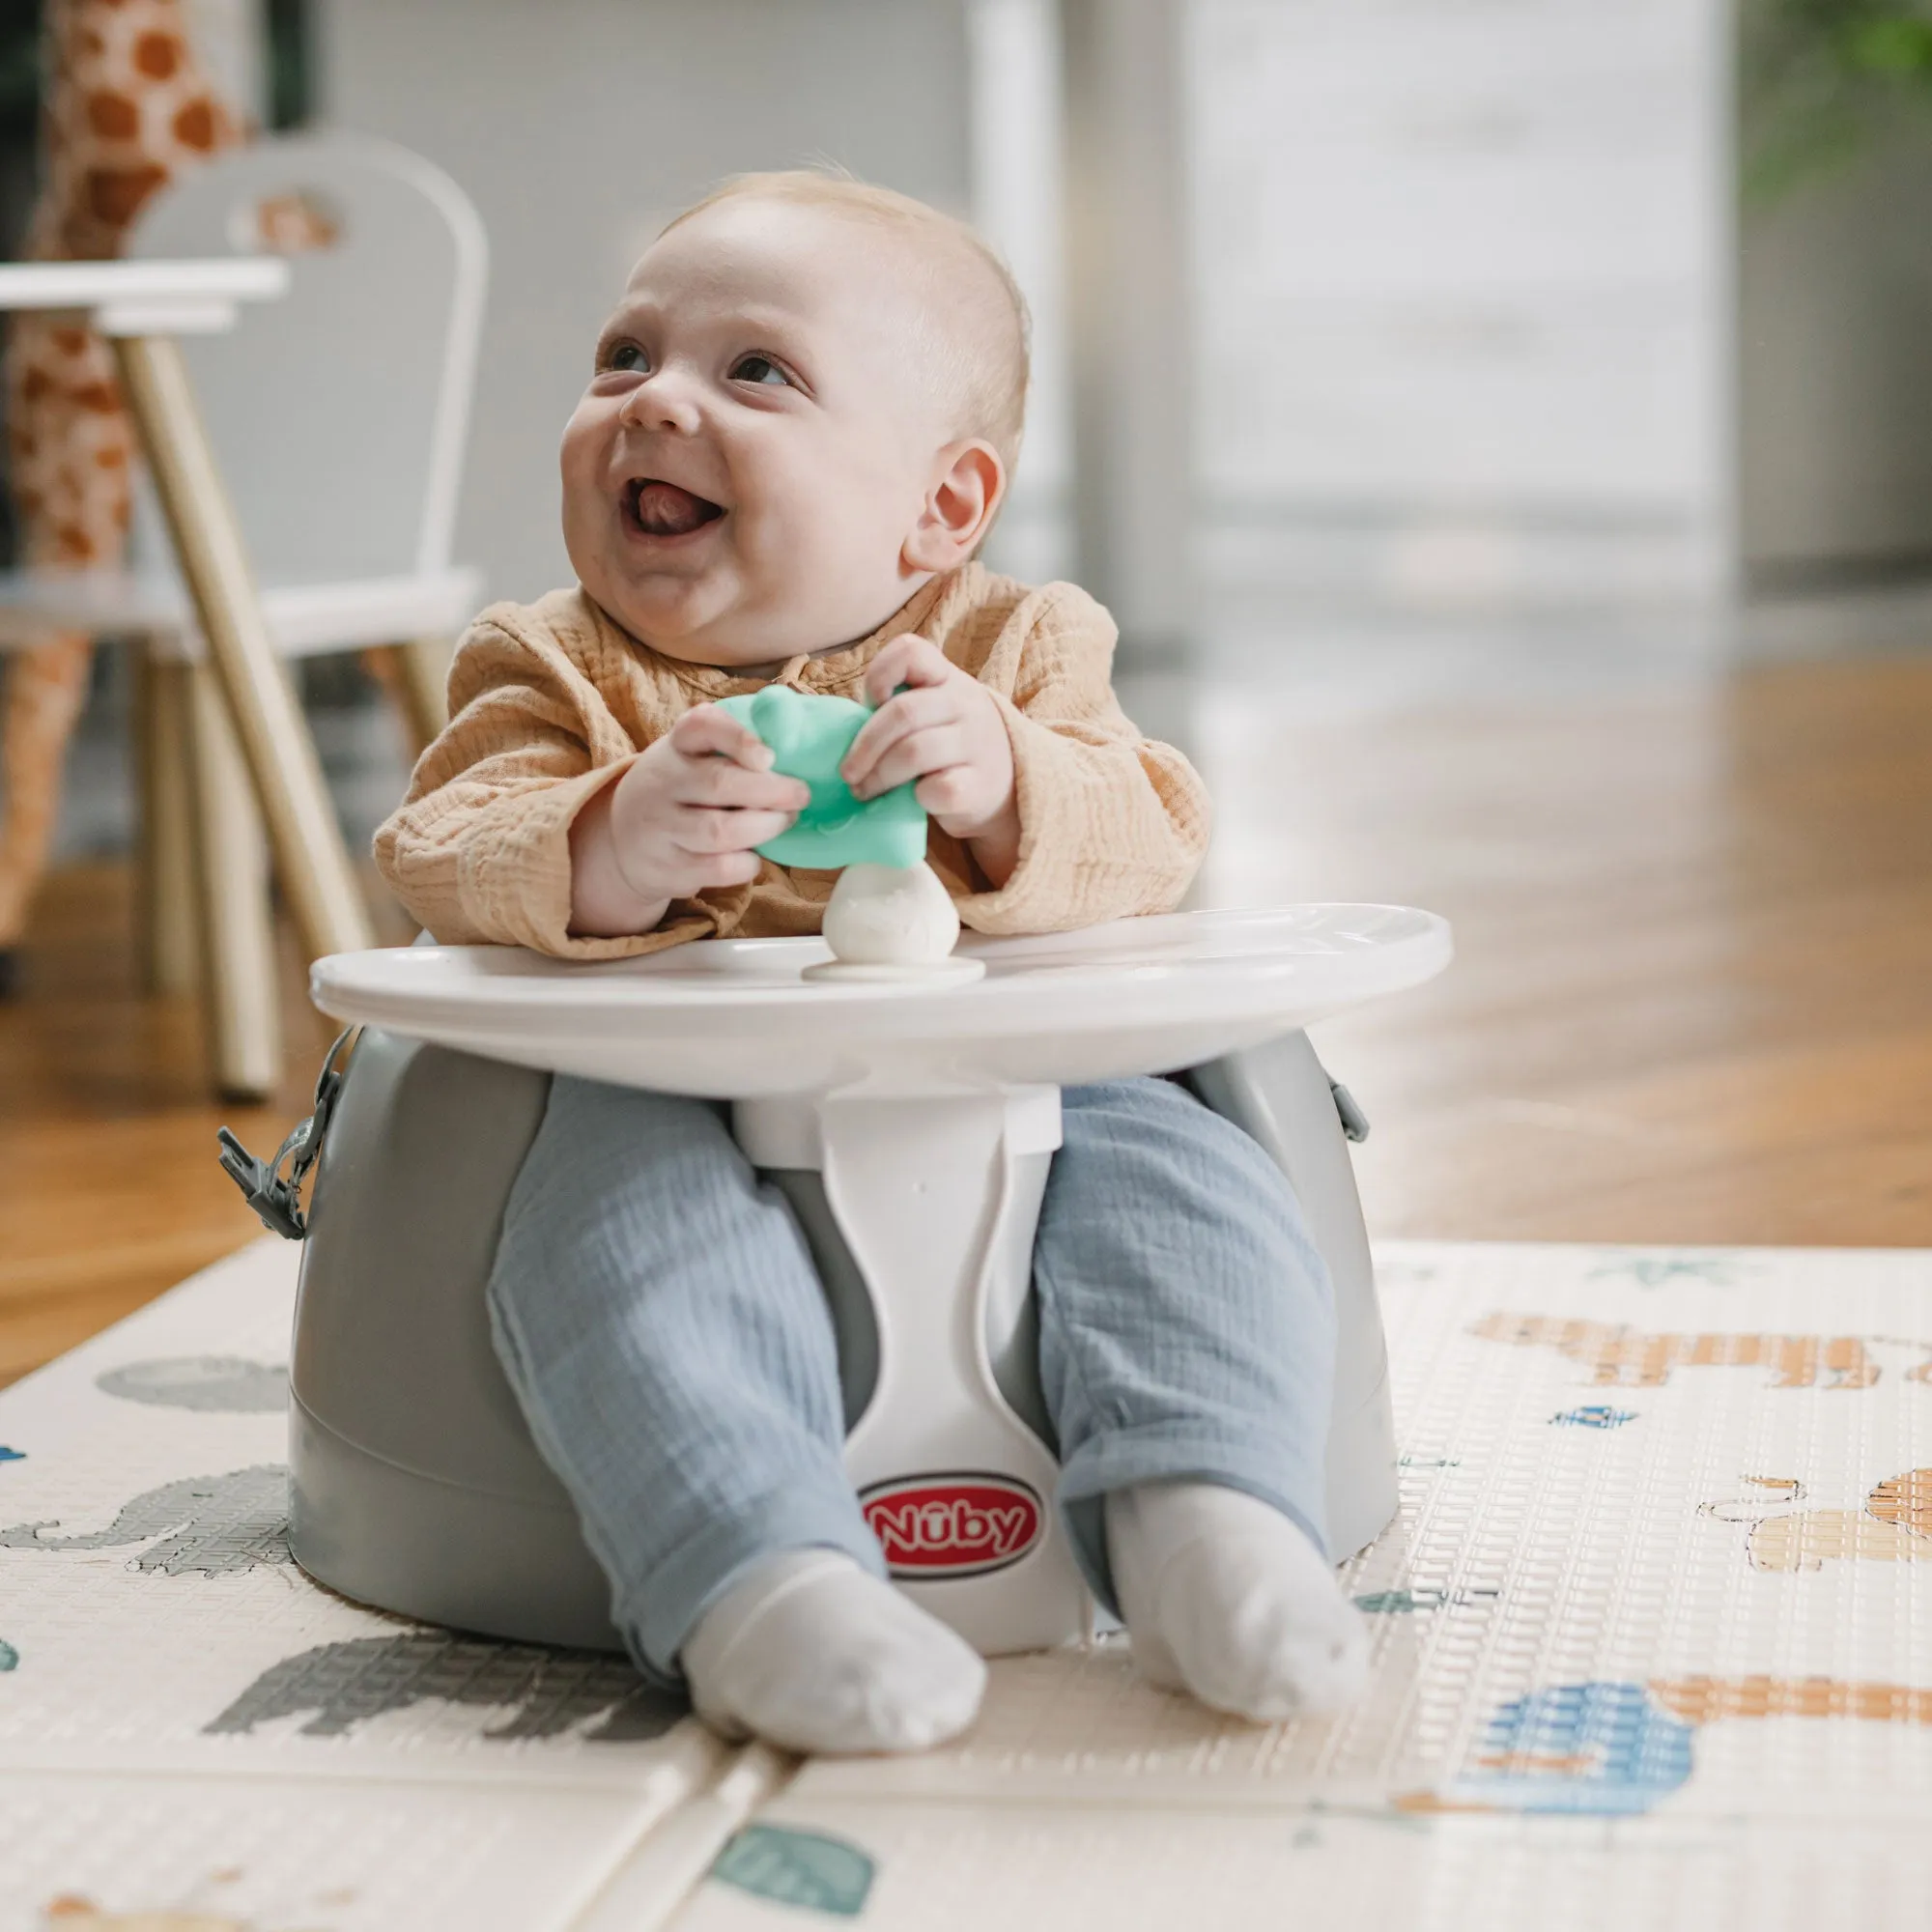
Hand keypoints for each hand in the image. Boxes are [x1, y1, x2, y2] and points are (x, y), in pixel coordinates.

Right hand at [570, 706, 808, 933]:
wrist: (623, 839)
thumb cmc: (680, 791)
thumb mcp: (693, 756)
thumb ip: (733, 746)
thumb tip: (796, 753)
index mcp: (677, 746)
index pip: (701, 726)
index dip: (738, 738)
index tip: (769, 756)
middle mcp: (662, 783)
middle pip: (719, 783)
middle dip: (772, 791)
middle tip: (801, 795)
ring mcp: (661, 827)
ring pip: (720, 830)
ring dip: (765, 827)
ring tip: (783, 821)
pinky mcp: (667, 868)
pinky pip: (718, 868)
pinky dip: (747, 863)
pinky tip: (753, 855)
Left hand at [842, 637, 1017, 853]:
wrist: (1007, 789)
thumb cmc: (951, 748)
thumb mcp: (935, 712)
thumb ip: (899, 708)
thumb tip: (843, 733)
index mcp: (948, 679)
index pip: (911, 652)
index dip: (879, 673)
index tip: (871, 703)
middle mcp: (966, 705)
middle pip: (902, 713)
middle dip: (864, 746)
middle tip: (848, 772)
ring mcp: (976, 745)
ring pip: (913, 752)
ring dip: (878, 776)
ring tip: (864, 791)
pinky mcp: (978, 786)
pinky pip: (936, 788)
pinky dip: (915, 797)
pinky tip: (912, 801)